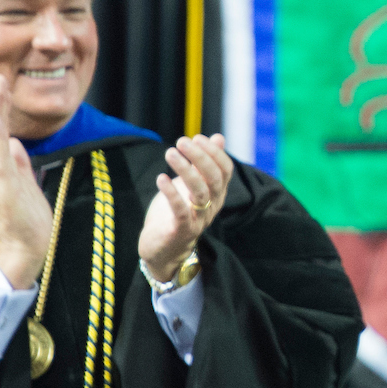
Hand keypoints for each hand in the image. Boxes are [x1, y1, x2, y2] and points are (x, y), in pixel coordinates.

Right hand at [0, 76, 53, 288]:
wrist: (27, 244)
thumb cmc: (27, 215)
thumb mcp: (26, 181)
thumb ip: (20, 162)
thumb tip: (16, 142)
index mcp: (3, 164)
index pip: (0, 130)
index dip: (0, 107)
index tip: (2, 83)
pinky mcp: (4, 186)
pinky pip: (0, 159)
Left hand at [139, 134, 233, 281]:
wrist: (162, 250)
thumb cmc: (176, 213)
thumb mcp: (191, 185)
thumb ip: (204, 164)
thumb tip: (219, 138)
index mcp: (216, 194)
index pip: (225, 170)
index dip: (214, 152)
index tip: (197, 137)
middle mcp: (211, 206)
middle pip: (214, 178)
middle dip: (200, 157)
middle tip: (182, 141)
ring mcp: (198, 219)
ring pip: (200, 192)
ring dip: (186, 170)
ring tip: (171, 153)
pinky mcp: (181, 230)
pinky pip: (180, 211)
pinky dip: (171, 193)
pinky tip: (161, 178)